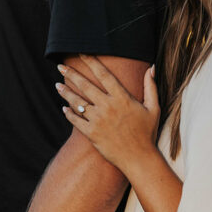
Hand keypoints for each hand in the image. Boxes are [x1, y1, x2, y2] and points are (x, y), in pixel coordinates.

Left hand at [57, 56, 160, 177]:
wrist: (139, 158)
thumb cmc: (147, 133)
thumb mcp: (153, 108)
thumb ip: (151, 86)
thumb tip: (151, 67)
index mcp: (122, 98)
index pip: (104, 74)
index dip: (91, 61)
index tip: (81, 53)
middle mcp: (108, 107)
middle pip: (85, 86)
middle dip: (71, 74)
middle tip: (60, 66)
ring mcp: (98, 120)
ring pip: (77, 103)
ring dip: (66, 93)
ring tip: (58, 85)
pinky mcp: (92, 134)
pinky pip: (76, 121)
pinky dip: (68, 114)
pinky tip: (64, 108)